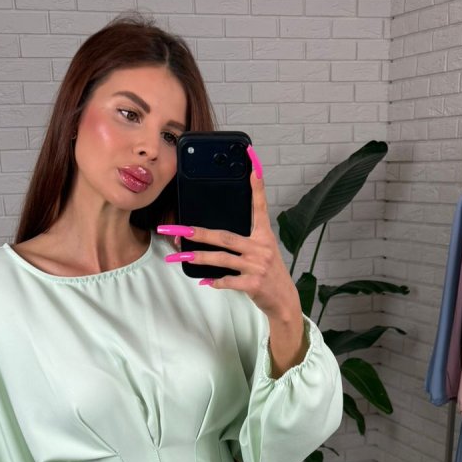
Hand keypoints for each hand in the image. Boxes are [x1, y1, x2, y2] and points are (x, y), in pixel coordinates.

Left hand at [159, 145, 300, 320]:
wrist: (284, 300)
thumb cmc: (268, 273)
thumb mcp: (262, 251)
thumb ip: (242, 242)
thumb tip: (212, 237)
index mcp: (263, 235)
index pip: (259, 205)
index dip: (257, 184)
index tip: (252, 161)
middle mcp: (261, 247)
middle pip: (225, 236)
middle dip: (198, 233)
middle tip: (177, 230)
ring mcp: (257, 265)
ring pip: (222, 258)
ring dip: (199, 258)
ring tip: (180, 257)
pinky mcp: (254, 283)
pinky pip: (229, 280)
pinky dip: (216, 282)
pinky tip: (205, 281)